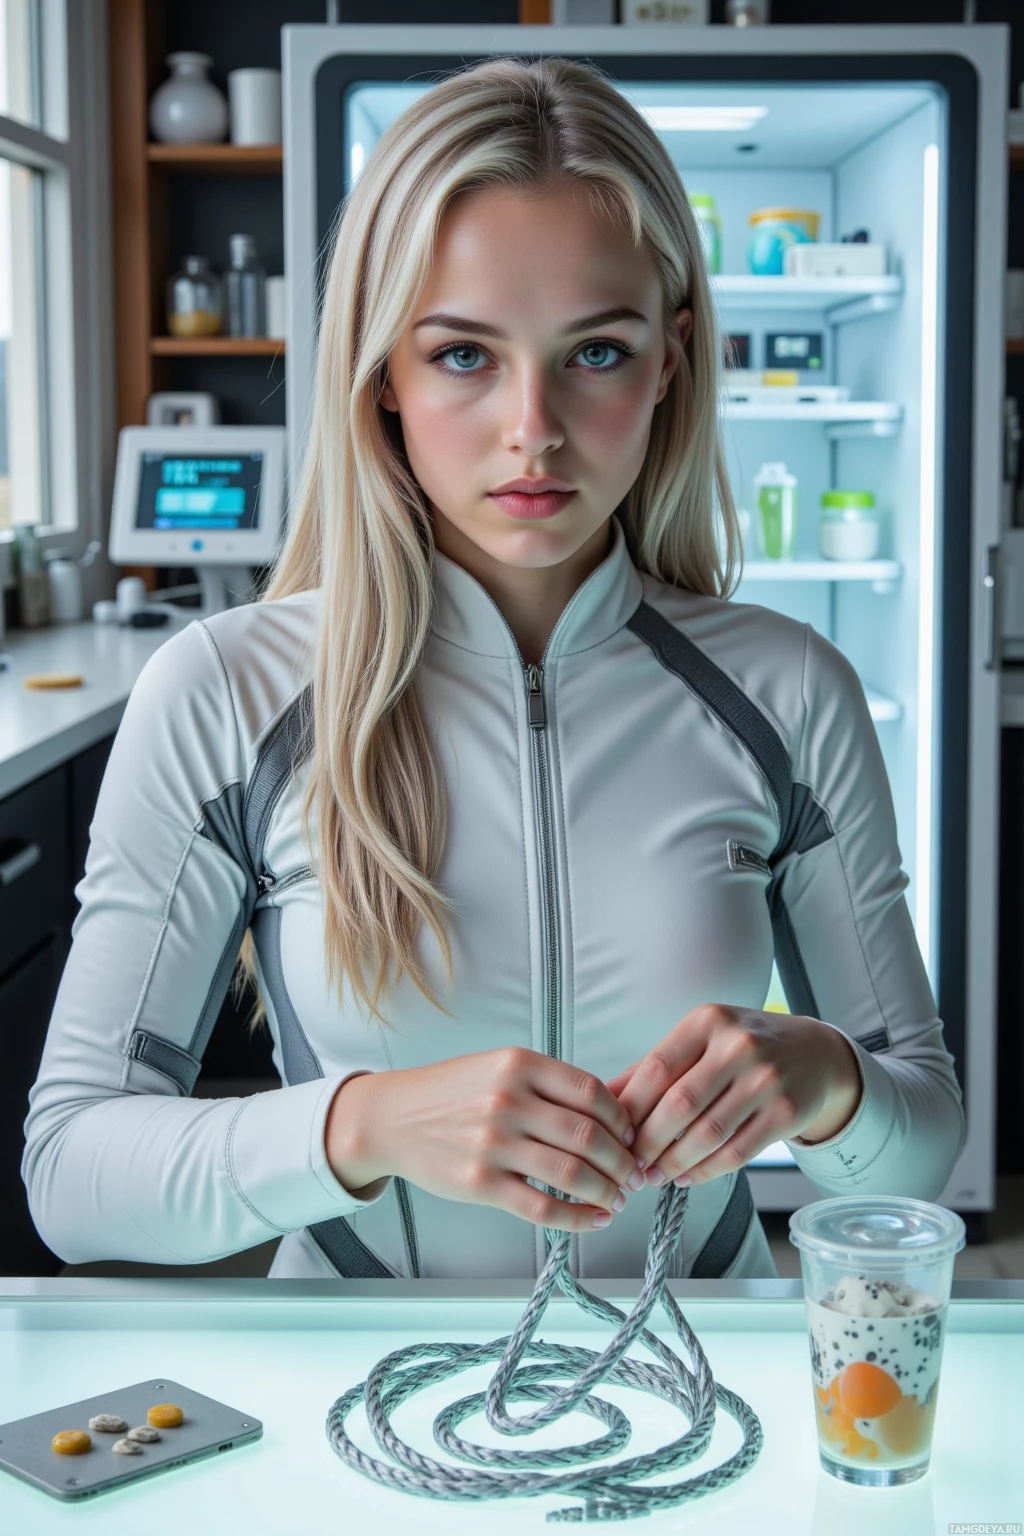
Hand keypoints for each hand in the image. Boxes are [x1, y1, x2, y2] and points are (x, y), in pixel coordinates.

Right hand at [326, 1047, 644, 1232]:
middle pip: (589, 1136)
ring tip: (617, 1199)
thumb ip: (549, 1085)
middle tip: (634, 1175)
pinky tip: (593, 1220)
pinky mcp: (481, 1183)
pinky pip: (542, 1207)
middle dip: (622, 1161)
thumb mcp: (500, 1068)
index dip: (621, 1119)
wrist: (392, 1118)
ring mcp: (493, 1143)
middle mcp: (508, 1100)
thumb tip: (612, 1111)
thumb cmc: (453, 1092)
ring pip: (572, 1173)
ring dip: (606, 1191)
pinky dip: (577, 1219)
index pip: (591, 1092)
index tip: (631, 1136)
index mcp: (519, 1064)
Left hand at [606, 1004, 862, 1189]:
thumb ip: (653, 1067)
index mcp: (707, 1022)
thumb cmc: (743, 1046)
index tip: (614, 1133)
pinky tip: (687, 1177)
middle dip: (648, 1142)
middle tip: (631, 1165)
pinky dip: (706, 1171)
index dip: (631, 1108)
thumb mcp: (700, 1040)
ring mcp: (766, 1079)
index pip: (657, 1068)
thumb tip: (604, 1098)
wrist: (814, 1054)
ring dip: (674, 1163)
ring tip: (654, 1175)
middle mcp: (738, 1046)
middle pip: (679, 1104)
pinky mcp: (787, 1112)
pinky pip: (737, 1152)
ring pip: (708, 1133)